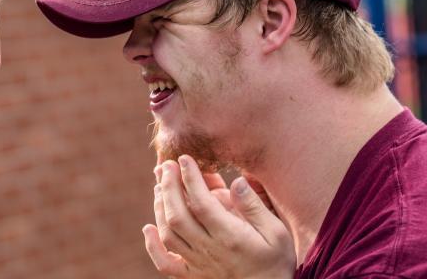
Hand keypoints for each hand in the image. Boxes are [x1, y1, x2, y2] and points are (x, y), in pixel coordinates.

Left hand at [143, 155, 295, 278]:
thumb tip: (236, 181)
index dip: (190, 178)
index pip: (202, 203)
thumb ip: (255, 207)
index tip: (185, 158)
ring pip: (168, 233)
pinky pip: (165, 264)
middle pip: (178, 215)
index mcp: (230, 237)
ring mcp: (197, 264)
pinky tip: (148, 228)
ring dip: (160, 206)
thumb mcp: (277, 233)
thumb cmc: (275, 262)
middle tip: (167, 165)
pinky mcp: (191, 276)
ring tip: (160, 185)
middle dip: (169, 186)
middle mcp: (209, 251)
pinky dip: (152, 246)